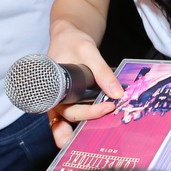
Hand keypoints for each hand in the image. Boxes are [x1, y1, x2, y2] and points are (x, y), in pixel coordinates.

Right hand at [46, 25, 121, 147]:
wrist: (67, 38)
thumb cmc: (72, 43)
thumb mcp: (88, 52)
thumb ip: (102, 72)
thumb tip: (118, 94)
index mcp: (53, 90)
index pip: (68, 109)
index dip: (88, 113)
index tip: (107, 108)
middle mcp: (54, 101)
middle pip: (70, 119)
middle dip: (91, 120)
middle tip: (112, 113)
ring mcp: (61, 104)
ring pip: (69, 124)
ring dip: (85, 129)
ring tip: (107, 133)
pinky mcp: (70, 104)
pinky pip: (76, 118)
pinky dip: (88, 122)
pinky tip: (103, 125)